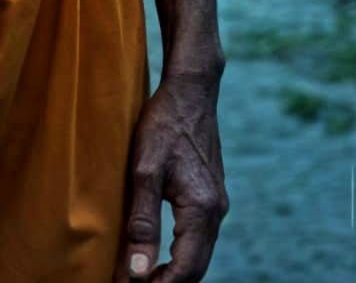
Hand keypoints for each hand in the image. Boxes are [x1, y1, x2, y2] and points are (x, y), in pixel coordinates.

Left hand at [117, 73, 228, 281]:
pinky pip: (200, 237)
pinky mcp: (212, 195)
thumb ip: (142, 223)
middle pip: (196, 268)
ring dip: (174, 271)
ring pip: (199, 254)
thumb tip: (137, 272)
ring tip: (142, 276)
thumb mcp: (144, 169)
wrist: (190, 90)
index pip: (185, 269)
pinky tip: (160, 252)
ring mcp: (217, 203)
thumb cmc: (164, 123)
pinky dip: (181, 253)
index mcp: (202, 208)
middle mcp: (216, 211)